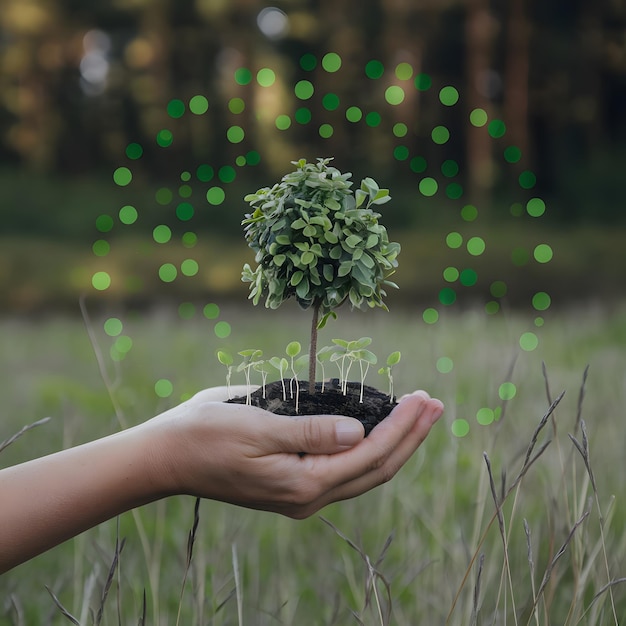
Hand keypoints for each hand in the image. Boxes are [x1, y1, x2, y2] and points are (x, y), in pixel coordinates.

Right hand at [149, 386, 443, 518]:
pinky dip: (369, 446)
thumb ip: (311, 432)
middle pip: (376, 468)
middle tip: (436, 404)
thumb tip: (360, 432)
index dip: (401, 427)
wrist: (168, 457)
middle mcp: (309, 495)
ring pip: (364, 471)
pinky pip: (344, 468)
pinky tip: (378, 427)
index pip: (369, 455)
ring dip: (395, 441)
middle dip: (410, 436)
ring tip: (418, 414)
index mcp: (303, 483)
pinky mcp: (293, 482)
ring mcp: (301, 492)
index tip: (423, 397)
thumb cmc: (206, 435)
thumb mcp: (257, 427)